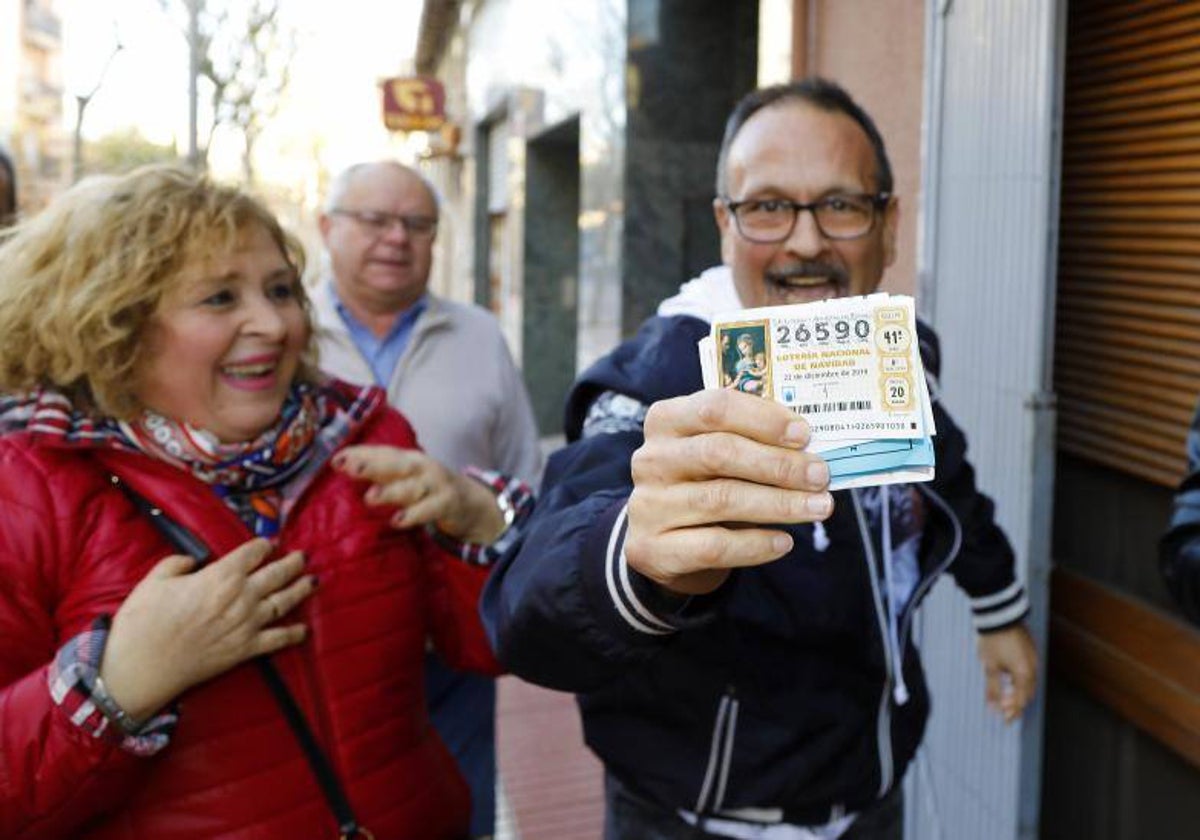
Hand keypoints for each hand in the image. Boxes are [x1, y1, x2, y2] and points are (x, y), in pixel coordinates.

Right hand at [100, 539, 314, 721]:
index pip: (252, 553)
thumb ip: (179, 563)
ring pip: (284, 602)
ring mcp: (247, 624)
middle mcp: (241, 597)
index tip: (269, 543)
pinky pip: (278, 640)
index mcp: (221, 576)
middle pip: (276, 574)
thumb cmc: (144, 621)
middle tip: (303, 556)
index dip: (263, 545)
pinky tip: (305, 630)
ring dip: (301, 590)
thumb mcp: (156, 579)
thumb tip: (195, 561)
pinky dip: (294, 634)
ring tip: (313, 581)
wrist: (141, 666)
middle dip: (292, 563)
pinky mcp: (246, 650)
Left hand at [333, 445, 505, 543]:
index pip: (381, 453)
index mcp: (407, 459)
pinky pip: (430, 509)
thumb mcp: (404, 479)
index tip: (336, 459)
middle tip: (350, 468)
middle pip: (395, 464)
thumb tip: (340, 470)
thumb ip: (378, 475)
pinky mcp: (447, 503)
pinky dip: (414, 514)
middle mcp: (421, 467)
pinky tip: (398, 521)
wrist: (468, 502)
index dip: (360, 454)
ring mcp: (435, 484)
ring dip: (391, 492)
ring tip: (370, 498)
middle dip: (373, 465)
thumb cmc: (427, 489)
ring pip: (411, 487)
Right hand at [625, 389, 832, 596]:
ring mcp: (649, 505)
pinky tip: (784, 541)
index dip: (763, 419)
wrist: (663, 541)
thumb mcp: (718, 450)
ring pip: (721, 499)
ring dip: (779, 504)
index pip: (714, 408)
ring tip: (818, 507)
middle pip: (718, 452)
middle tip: (820, 475)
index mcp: (666, 420)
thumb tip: (809, 445)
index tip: (805, 434)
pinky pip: (714, 546)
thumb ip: (752, 440)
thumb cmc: (703, 482)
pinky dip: (755, 544)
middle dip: (778, 463)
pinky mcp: (654, 549)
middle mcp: (651, 459)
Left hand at [977, 622, 1037, 723]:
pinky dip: (1021, 681)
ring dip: (1019, 693)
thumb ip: (993, 689)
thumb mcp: (990, 666)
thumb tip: (993, 708)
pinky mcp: (1030, 651)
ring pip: (1029, 683)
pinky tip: (1010, 680)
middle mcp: (1033, 668)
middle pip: (1028, 693)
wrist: (999, 615)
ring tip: (1006, 698)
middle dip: (1017, 704)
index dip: (1013, 712)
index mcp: (1024, 674)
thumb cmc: (993, 640)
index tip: (1004, 721)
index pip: (1021, 700)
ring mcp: (1033, 658)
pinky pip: (1029, 672)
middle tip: (1005, 712)